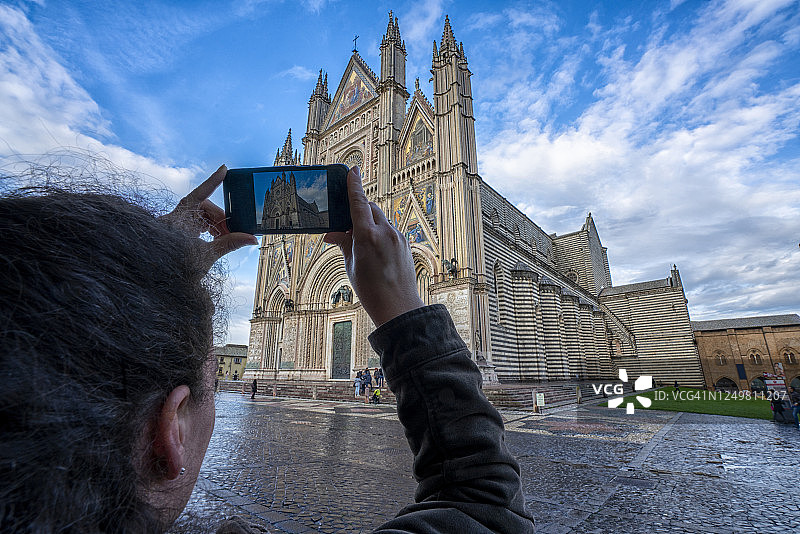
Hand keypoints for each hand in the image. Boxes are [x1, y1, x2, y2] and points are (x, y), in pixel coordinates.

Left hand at [161, 165, 257, 268]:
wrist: (159, 280)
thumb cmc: (177, 269)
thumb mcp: (206, 256)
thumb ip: (229, 244)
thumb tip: (250, 238)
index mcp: (178, 222)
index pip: (197, 196)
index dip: (211, 182)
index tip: (223, 169)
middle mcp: (175, 219)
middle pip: (203, 207)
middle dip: (220, 218)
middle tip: (233, 231)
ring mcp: (176, 224)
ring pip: (201, 215)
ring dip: (216, 225)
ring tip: (226, 238)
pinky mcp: (178, 230)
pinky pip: (196, 222)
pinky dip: (208, 229)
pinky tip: (216, 238)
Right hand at [324, 166, 423, 326]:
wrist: (398, 306)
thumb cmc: (371, 290)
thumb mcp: (350, 265)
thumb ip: (343, 243)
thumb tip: (331, 234)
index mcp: (367, 236)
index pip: (359, 202)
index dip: (354, 185)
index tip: (352, 171)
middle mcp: (385, 232)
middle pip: (370, 208)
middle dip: (359, 209)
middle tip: (346, 224)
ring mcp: (398, 237)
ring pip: (381, 219)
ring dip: (369, 222)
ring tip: (360, 242)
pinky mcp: (405, 243)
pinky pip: (389, 230)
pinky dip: (379, 232)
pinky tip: (374, 250)